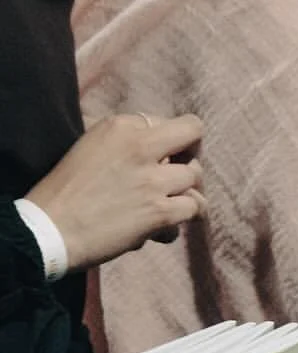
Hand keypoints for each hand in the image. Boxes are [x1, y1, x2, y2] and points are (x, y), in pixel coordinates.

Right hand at [26, 114, 204, 272]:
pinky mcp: (160, 211)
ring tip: (169, 203)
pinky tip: (166, 227)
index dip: (168, 142)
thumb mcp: (88, 146)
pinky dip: (183, 219)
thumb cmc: (63, 192)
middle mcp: (140, 146)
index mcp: (120, 126)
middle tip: (177, 173)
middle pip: (193, 134)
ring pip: (196, 175)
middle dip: (190, 153)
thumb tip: (157, 147)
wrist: (47, 230)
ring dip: (186, 191)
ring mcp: (153, 179)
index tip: (158, 158)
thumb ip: (123, 141)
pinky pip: (194, 208)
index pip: (168, 122)